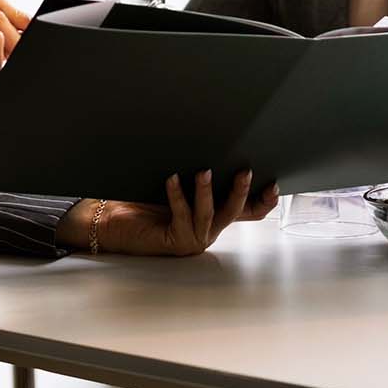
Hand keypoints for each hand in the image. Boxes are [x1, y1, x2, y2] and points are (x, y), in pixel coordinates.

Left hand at [58, 170, 280, 256]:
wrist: (113, 223)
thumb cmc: (142, 201)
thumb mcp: (177, 184)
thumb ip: (198, 175)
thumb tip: (211, 146)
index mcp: (213, 218)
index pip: (247, 212)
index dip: (263, 201)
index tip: (274, 184)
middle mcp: (208, 231)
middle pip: (234, 212)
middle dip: (241, 192)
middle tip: (244, 171)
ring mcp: (193, 239)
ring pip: (209, 214)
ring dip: (206, 191)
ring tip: (203, 171)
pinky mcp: (176, 241)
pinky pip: (181, 215)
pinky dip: (177, 195)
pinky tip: (172, 179)